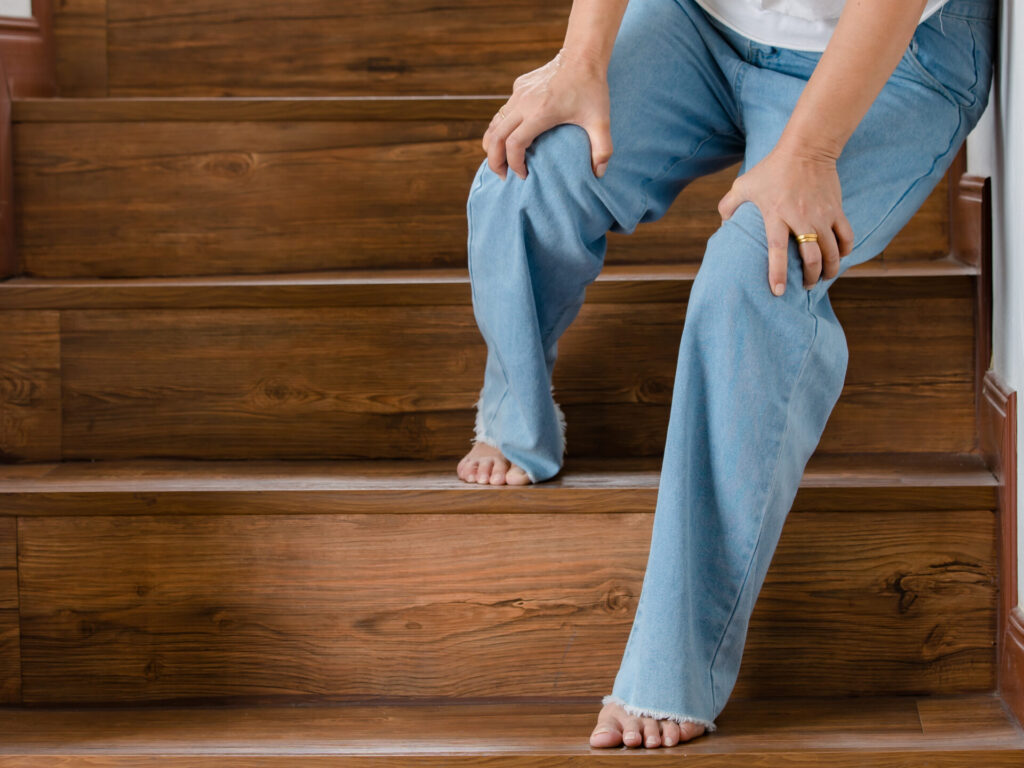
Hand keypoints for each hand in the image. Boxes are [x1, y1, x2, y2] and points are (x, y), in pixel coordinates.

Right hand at [482, 48, 612, 180]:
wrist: (583, 56)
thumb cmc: (592, 89)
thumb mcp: (601, 121)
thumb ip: (602, 150)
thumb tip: (598, 174)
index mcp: (540, 113)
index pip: (514, 144)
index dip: (515, 164)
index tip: (524, 175)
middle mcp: (524, 103)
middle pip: (495, 137)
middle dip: (495, 161)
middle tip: (502, 176)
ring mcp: (518, 94)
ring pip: (494, 124)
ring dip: (492, 145)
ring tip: (500, 162)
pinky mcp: (519, 87)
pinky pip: (503, 112)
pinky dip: (500, 129)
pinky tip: (510, 138)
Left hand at [717, 144, 854, 295]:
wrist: (806, 149)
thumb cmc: (772, 168)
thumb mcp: (744, 184)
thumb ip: (729, 206)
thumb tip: (723, 228)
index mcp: (776, 215)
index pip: (776, 250)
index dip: (777, 272)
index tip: (778, 291)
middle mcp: (801, 218)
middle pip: (811, 257)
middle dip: (811, 277)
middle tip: (806, 286)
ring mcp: (821, 215)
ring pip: (831, 251)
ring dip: (829, 269)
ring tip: (823, 278)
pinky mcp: (836, 210)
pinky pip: (846, 236)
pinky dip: (845, 250)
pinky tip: (839, 258)